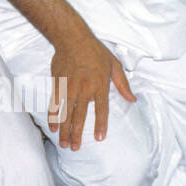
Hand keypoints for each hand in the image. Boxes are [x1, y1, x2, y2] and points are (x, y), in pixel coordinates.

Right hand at [49, 30, 135, 149]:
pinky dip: (53, 117)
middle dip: (77, 134)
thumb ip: (123, 84)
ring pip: (66, 114)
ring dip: (64, 130)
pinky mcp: (58, 84)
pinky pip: (55, 104)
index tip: (99, 138)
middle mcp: (84, 89)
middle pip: (80, 116)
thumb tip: (132, 100)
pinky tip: (53, 128)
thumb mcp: (115, 65)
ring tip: (64, 143)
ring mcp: (69, 88)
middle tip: (75, 148)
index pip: (101, 110)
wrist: (72, 38)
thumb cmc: (95, 51)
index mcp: (99, 85)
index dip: (100, 125)